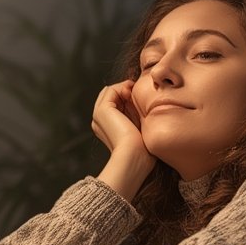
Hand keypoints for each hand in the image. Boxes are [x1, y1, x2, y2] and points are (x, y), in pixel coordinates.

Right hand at [92, 82, 156, 200]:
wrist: (133, 158)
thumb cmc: (141, 151)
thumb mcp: (141, 132)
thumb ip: (139, 120)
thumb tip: (146, 105)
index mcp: (107, 128)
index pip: (115, 105)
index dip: (128, 98)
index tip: (142, 97)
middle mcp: (100, 121)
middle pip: (111, 97)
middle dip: (125, 91)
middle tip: (139, 91)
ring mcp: (99, 115)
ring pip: (110, 92)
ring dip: (124, 87)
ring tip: (136, 90)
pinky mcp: (102, 110)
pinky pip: (111, 90)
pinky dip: (122, 87)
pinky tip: (132, 91)